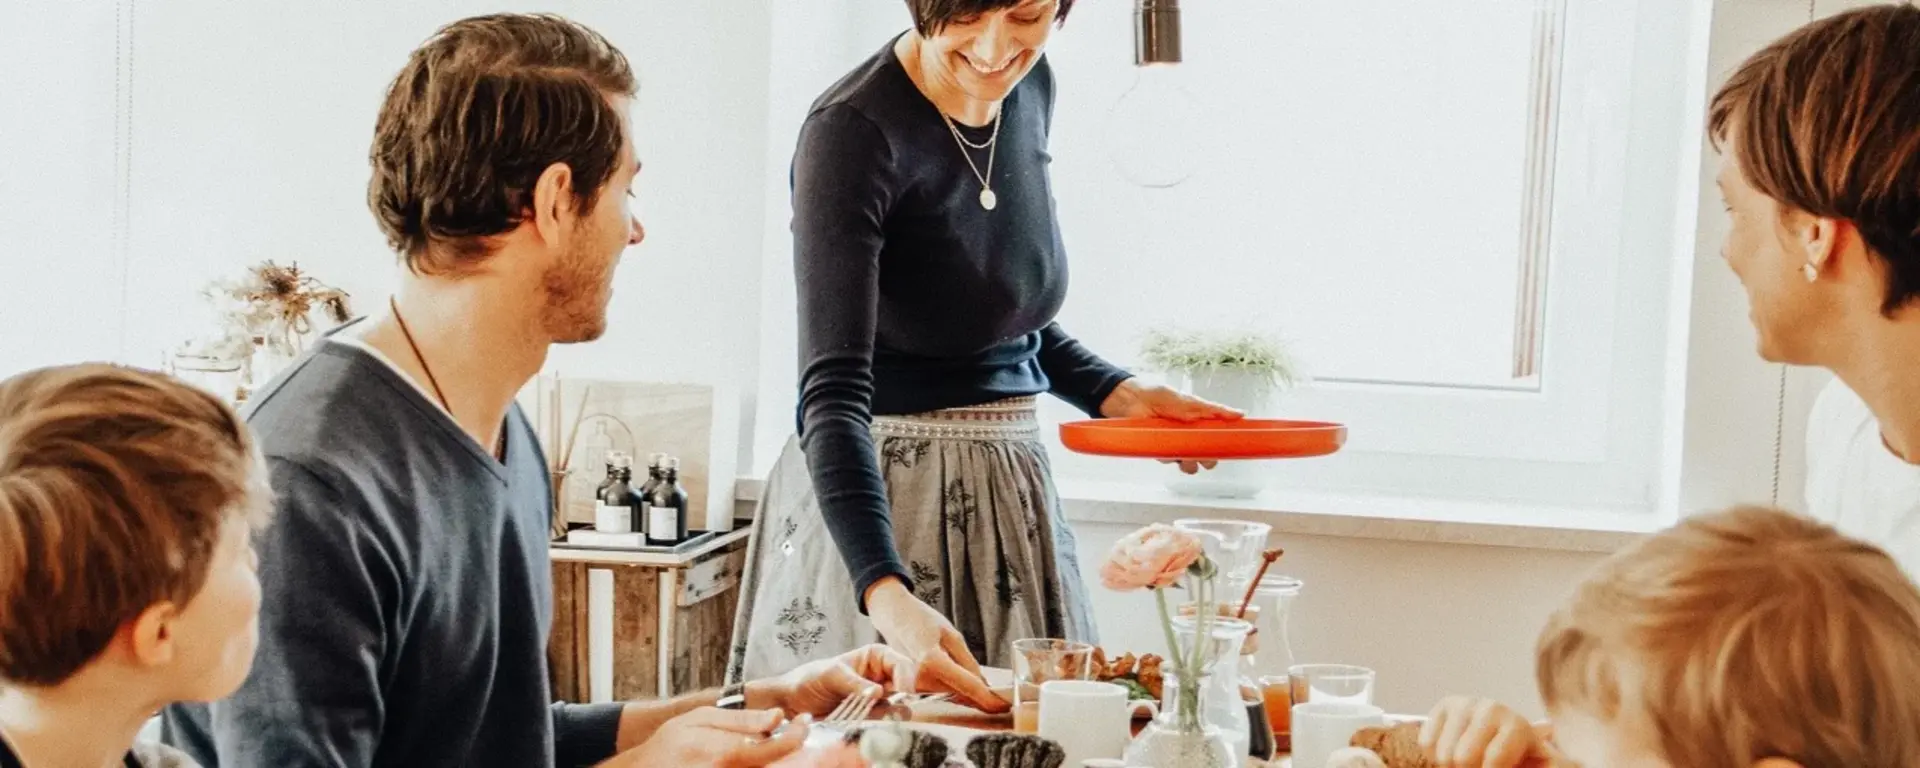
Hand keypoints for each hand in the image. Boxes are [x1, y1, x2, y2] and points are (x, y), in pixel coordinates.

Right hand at [599, 708, 807, 767]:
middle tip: (795, 733)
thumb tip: (776, 717)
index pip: (777, 749)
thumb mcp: (700, 719)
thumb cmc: (669, 745)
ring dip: (780, 759)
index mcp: (726, 754)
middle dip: (794, 750)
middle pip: (779, 766)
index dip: (798, 735)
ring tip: (776, 743)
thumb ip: (741, 719)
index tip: (804, 722)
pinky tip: (760, 755)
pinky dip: (765, 764)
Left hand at [756, 644, 912, 716]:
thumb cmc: (810, 678)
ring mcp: (877, 698)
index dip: (907, 676)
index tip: (904, 690)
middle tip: (898, 707)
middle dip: (904, 696)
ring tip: (880, 718)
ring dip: (893, 714)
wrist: (792, 702)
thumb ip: (854, 683)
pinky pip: (884, 722)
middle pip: (906, 685)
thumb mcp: (831, 675)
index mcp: (875, 657)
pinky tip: (870, 724)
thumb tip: (878, 691)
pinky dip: (882, 725)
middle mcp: (881, 676)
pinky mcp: (871, 717)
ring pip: (899, 706)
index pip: (901, 663)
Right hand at [864, 577, 1009, 713]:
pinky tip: (957, 676)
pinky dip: (953, 686)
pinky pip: (941, 690)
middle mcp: (921, 677)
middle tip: (999, 696)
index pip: (968, 686)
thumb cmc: (920, 619)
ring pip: (952, 693)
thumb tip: (984, 684)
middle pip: (961, 692)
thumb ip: (968, 662)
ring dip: (966, 689)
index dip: (988, 698)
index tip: (1004, 706)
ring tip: (969, 675)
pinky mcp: (913, 686)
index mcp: (932, 661)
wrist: (892, 616)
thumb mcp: (951, 634)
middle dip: (980, 694)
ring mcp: (915, 684)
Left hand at [1098, 379, 1243, 473]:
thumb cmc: (1160, 395)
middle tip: (1203, 452)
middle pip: (1206, 458)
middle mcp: (1189, 437)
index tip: (1227, 449)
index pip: (1218, 441)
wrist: (1132, 399)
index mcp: (1200, 424)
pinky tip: (1165, 444)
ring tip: (1183, 450)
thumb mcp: (1191, 401)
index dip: (1222, 447)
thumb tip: (1239, 414)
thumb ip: (1215, 410)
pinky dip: (1169, 456)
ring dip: (1188, 461)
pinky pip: (1170, 460)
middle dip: (1207, 459)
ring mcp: (1175, 445)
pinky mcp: (1161, 451)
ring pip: (1189, 464)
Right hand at [1420, 697, 1557, 767]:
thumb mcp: (1537, 764)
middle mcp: (1491, 708)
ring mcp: (1466, 703)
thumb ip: (1546, 764)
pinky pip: (1428, 743)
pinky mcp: (1444, 705)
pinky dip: (1435, 757)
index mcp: (1516, 725)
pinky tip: (1453, 751)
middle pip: (1462, 759)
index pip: (1493, 761)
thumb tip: (1545, 733)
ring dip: (1450, 767)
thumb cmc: (1519, 759)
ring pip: (1443, 754)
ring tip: (1467, 764)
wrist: (1503, 739)